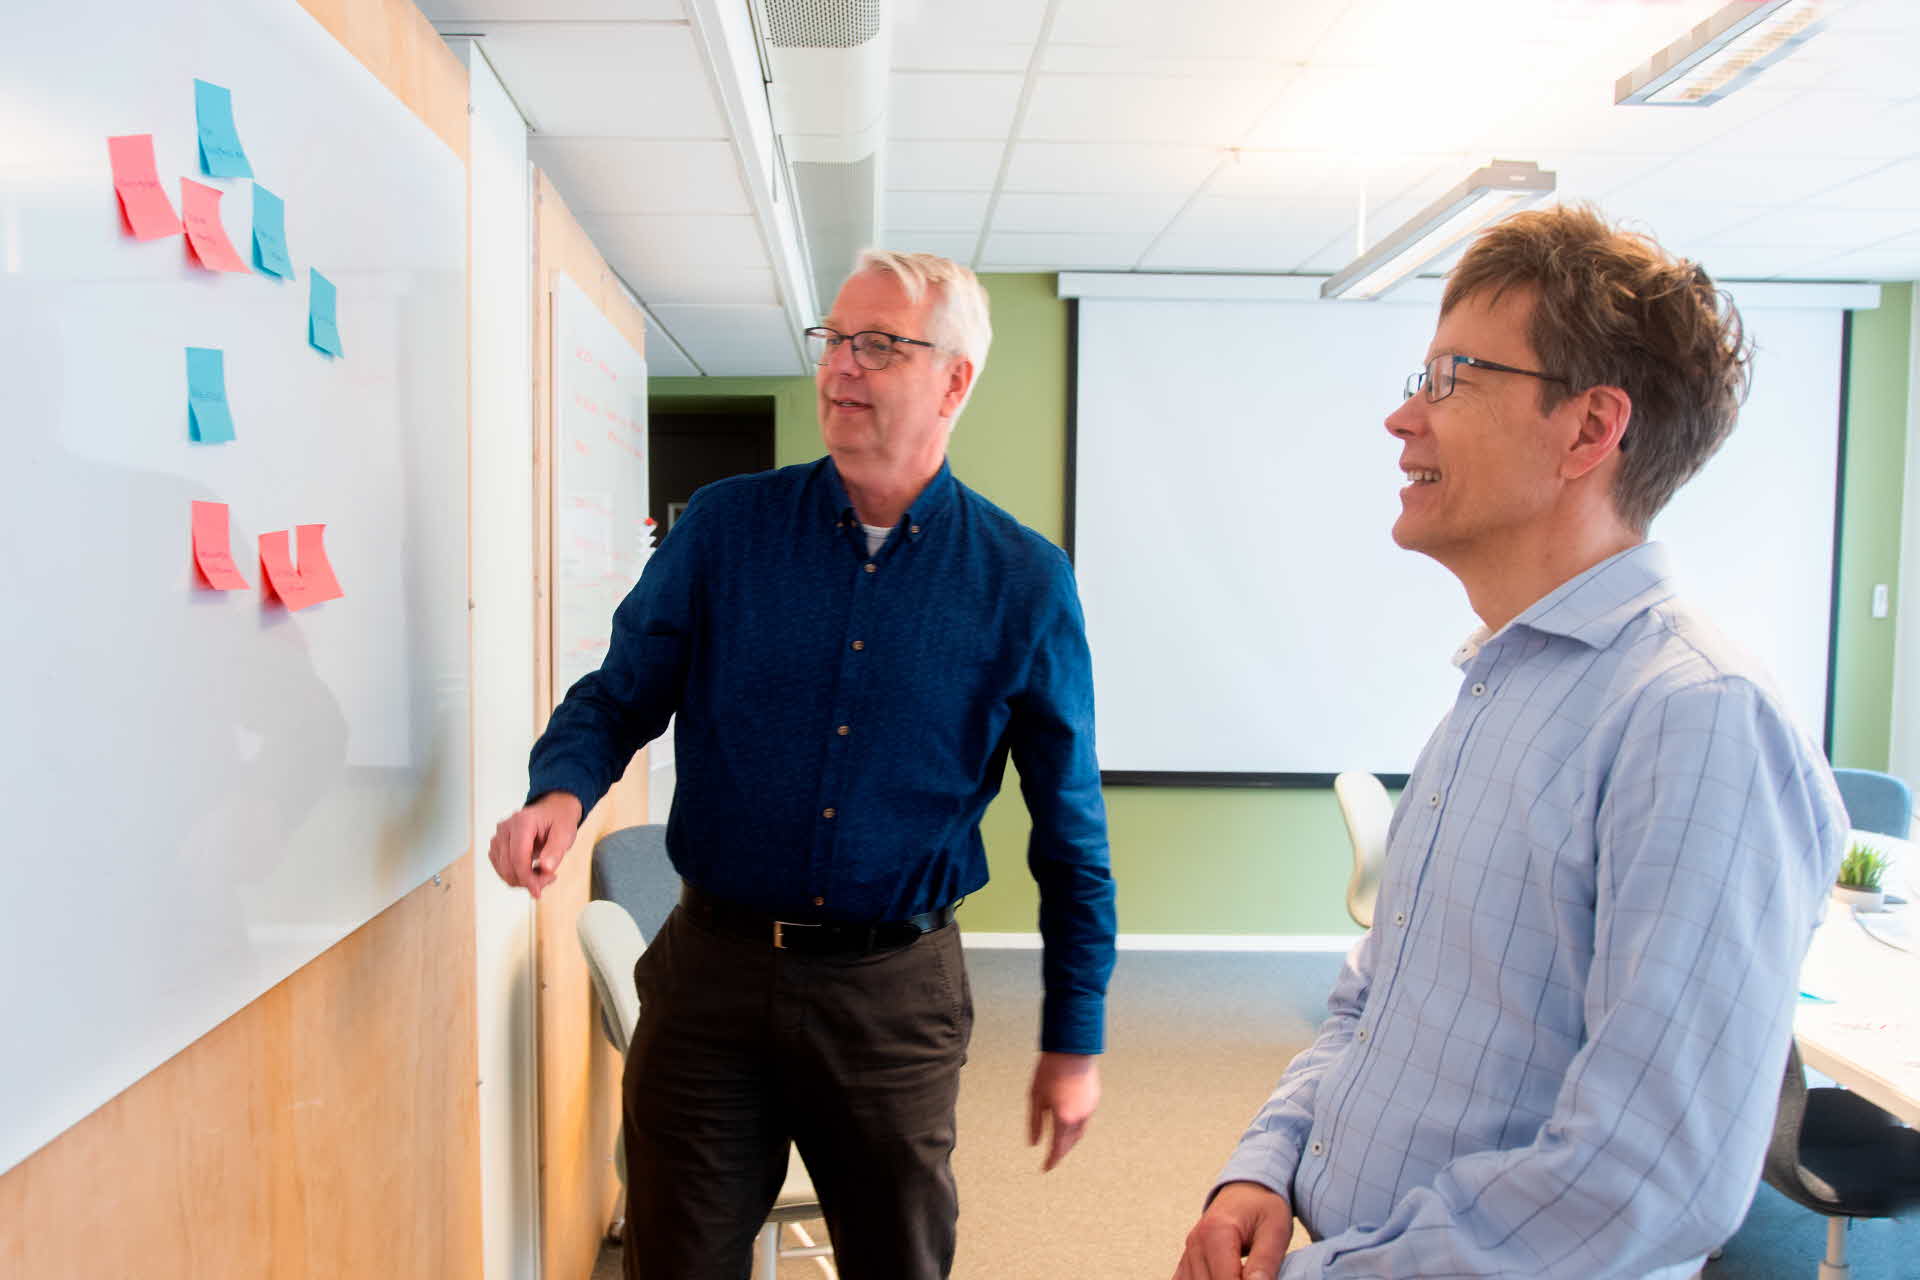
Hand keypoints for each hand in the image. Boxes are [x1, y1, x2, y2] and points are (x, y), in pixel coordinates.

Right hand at [486, 791, 582, 898]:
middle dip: (528, 880)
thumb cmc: (559, 819)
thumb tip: (546, 868)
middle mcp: (505, 828)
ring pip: (503, 871)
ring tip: (543, 873)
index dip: (527, 878)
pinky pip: (502, 869)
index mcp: (522, 822)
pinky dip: (517, 875)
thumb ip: (556, 851)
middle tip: (549, 878)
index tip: (538, 891)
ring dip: (522, 879)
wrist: (553, 811)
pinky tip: (533, 870)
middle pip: (508, 867)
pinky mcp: (497, 846)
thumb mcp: (565, 833)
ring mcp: (499, 837)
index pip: (518, 858)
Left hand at [1027, 1051, 1099, 1170]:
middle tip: (1052, 1157)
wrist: (1072, 1048)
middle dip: (1061, 1152)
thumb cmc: (1049, 1071)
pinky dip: (1076, 1125)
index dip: (1051, 1161)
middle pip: (1070, 1143)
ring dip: (1070, 1140)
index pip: (1057, 1149)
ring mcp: (1090, 1108)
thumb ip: (1035, 1123)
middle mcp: (1079, 1117)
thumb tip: (1034, 1143)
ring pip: (1080, 1132)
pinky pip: (1085, 1118)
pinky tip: (1069, 1121)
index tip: (1045, 1168)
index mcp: (1063, 1119)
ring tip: (1060, 1142)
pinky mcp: (1095, 1098)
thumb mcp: (1035, 1097)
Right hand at [1173, 1181, 1292, 1279]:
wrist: (1246, 1191)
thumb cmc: (1263, 1207)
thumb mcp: (1275, 1229)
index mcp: (1216, 1233)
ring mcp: (1187, 1254)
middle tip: (1253, 1278)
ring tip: (1242, 1274)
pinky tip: (1222, 1277)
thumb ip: (1265, 1261)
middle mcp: (1195, 1244)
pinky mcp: (1186, 1262)